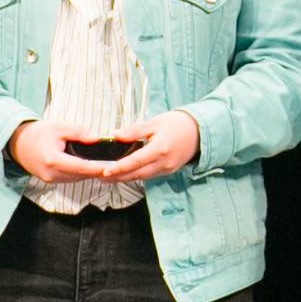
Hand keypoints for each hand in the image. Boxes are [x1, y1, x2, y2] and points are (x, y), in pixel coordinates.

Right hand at [9, 118, 113, 181]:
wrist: (16, 143)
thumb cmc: (36, 133)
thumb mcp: (59, 127)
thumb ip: (79, 132)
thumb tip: (96, 138)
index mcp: (53, 160)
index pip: (82, 167)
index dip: (98, 168)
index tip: (113, 167)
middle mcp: (52, 174)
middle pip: (81, 175)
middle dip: (96, 170)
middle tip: (113, 164)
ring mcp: (50, 179)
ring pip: (76, 179)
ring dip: (88, 173)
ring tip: (103, 164)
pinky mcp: (50, 180)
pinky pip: (69, 178)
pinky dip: (79, 173)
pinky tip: (87, 165)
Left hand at [87, 111, 201, 182]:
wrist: (199, 131)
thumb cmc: (177, 124)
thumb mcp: (154, 123)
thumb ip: (134, 131)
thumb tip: (116, 134)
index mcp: (159, 149)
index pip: (134, 162)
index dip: (118, 168)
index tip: (104, 171)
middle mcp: (163, 163)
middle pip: (136, 174)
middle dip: (117, 177)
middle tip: (100, 178)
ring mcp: (167, 169)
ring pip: (142, 177)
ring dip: (125, 178)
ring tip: (109, 177)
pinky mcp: (168, 171)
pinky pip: (149, 176)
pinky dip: (136, 176)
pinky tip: (127, 174)